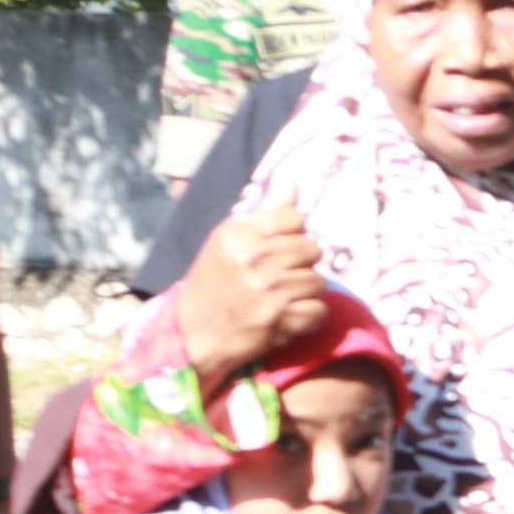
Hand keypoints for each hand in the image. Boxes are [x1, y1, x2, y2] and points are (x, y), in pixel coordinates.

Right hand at [175, 191, 325, 380]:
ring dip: (306, 292)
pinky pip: (319, 311)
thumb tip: (293, 179)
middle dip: (302, 264)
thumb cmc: (215, 283)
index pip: (294, 219)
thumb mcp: (229, 242)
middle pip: (312, 249)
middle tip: (282, 276)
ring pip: (318, 281)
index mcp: (238, 234)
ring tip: (283, 297)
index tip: (278, 249)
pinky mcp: (279, 320)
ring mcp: (268, 290)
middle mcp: (253, 258)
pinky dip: (309, 317)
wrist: (194, 335)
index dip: (293, 235)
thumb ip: (266, 212)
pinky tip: (289, 316)